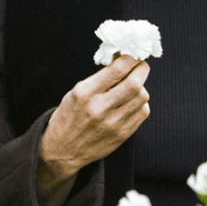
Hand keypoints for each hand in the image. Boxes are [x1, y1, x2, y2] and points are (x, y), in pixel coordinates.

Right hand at [36, 56, 150, 205]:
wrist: (63, 151)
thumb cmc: (69, 116)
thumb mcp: (76, 92)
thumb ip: (100, 77)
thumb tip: (122, 58)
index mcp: (85, 93)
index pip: (117, 69)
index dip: (130, 58)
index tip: (132, 54)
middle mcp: (99, 108)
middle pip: (135, 84)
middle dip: (141, 70)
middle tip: (140, 66)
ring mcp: (113, 123)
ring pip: (142, 97)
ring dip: (141, 87)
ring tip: (133, 86)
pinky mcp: (122, 134)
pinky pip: (143, 113)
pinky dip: (141, 104)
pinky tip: (132, 103)